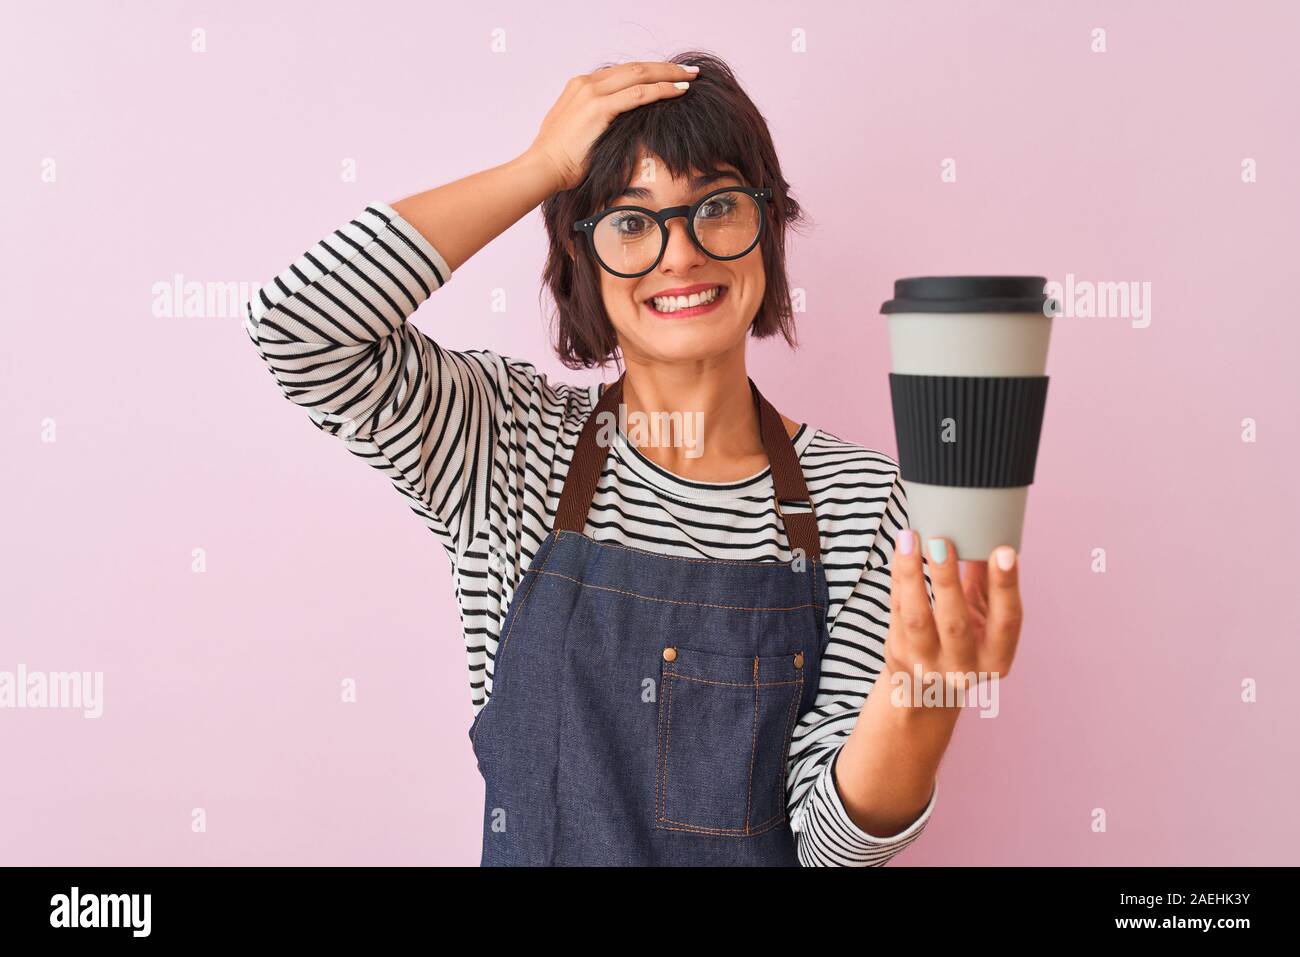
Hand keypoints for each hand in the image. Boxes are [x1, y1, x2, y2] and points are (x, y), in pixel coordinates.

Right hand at [526, 60, 697, 192]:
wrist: (543, 168)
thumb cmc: (560, 159)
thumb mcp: (578, 131)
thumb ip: (596, 120)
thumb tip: (617, 127)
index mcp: (580, 86)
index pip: (622, 73)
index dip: (648, 72)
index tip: (667, 75)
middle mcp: (586, 84)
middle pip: (635, 68)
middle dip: (665, 67)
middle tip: (688, 70)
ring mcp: (592, 94)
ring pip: (640, 75)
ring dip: (669, 74)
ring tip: (690, 77)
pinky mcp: (599, 108)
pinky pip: (638, 94)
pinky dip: (662, 89)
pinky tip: (679, 90)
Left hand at [882, 530, 1022, 705]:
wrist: (928, 690)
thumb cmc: (966, 641)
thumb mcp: (986, 621)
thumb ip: (990, 585)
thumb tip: (990, 533)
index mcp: (997, 659)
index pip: (1007, 621)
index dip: (1006, 586)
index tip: (1003, 551)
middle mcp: (963, 668)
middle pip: (954, 622)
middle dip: (947, 579)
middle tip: (941, 540)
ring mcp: (927, 664)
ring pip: (917, 617)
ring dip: (911, 573)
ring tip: (909, 538)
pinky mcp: (899, 653)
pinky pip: (896, 610)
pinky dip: (898, 577)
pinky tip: (901, 550)